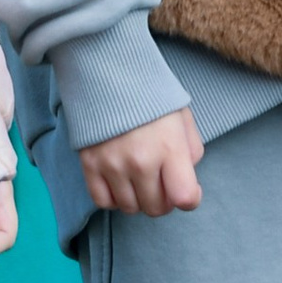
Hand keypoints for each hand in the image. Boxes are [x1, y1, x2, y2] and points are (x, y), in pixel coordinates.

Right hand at [77, 108, 204, 218]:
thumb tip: (186, 181)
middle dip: (164, 200)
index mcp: (169, 148)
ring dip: (139, 199)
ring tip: (140, 179)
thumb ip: (191, 152)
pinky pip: (103, 201)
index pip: (185, 198)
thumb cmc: (150, 96)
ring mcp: (112, 166)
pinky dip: (113, 198)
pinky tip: (119, 183)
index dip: (191, 199)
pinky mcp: (90, 165)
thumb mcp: (183, 118)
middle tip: (162, 182)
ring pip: (130, 208)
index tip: (188, 189)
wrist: (108, 74)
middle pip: (156, 208)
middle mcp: (141, 162)